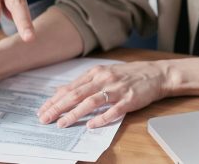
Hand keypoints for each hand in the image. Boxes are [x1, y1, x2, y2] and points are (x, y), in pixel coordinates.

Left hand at [36, 61, 169, 128]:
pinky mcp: (129, 99)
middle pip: (76, 94)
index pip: (70, 88)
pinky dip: (101, 118)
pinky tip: (91, 125)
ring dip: (74, 113)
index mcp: (95, 73)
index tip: (42, 110)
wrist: (156, 74)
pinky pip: (113, 110)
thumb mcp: (104, 73)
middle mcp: (103, 79)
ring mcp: (116, 89)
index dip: (54, 100)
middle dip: (58, 108)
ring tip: (62, 123)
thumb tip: (62, 91)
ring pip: (91, 102)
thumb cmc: (128, 75)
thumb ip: (84, 82)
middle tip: (45, 118)